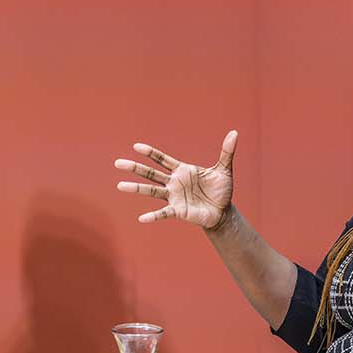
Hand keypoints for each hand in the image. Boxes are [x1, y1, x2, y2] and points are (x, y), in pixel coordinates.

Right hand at [115, 130, 237, 229]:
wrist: (222, 212)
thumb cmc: (221, 190)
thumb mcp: (224, 169)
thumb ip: (226, 152)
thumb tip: (235, 133)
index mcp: (182, 170)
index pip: (162, 159)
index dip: (150, 153)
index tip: (136, 147)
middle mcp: (174, 183)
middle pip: (151, 173)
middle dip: (135, 168)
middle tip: (118, 163)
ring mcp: (174, 197)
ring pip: (151, 191)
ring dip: (136, 188)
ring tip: (120, 186)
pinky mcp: (178, 211)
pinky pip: (163, 213)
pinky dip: (153, 216)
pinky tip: (142, 218)